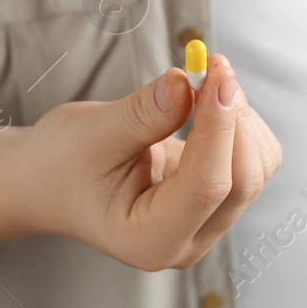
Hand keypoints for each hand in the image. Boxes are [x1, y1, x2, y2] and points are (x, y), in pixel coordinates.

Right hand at [28, 55, 281, 270]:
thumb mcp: (94, 134)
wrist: (51, 180)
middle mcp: (186, 241)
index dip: (219, 126)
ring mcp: (205, 225)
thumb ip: (145, 114)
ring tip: (203, 83)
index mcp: (149, 240)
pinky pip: (252, 162)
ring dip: (240, 119)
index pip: (206, 186)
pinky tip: (208, 105)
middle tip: (211, 66)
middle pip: (242, 182)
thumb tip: (188, 82)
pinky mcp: (215, 203)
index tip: (217, 74)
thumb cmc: (63, 163)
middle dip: (233, 119)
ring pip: (255, 170)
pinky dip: (240, 125)